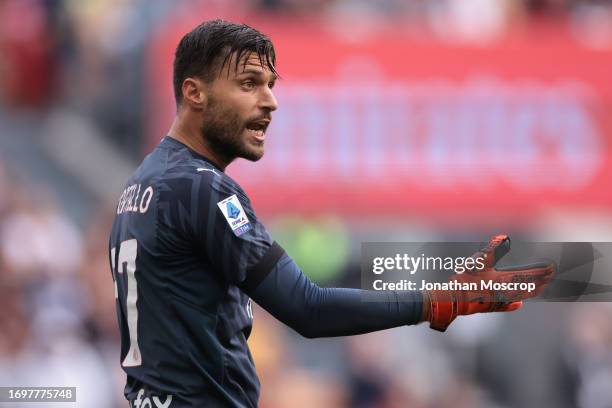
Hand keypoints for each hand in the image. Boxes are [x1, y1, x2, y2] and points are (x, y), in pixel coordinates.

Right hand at [423, 235, 554, 331]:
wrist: (455, 299)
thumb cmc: (465, 280)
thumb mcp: (477, 261)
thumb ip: (491, 249)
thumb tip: (503, 237)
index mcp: (504, 279)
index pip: (527, 274)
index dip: (540, 271)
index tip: (551, 268)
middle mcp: (506, 291)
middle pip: (528, 285)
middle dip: (541, 280)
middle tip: (552, 276)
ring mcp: (500, 300)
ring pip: (521, 295)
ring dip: (533, 290)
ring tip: (542, 287)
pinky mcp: (492, 306)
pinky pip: (509, 304)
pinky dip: (517, 302)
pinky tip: (519, 304)